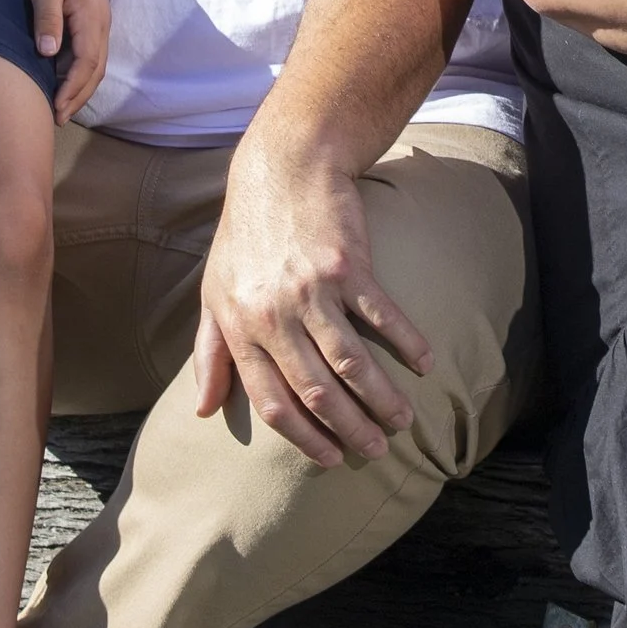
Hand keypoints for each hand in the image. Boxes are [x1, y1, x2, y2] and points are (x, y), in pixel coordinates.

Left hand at [28, 0, 108, 122]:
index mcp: (91, 18)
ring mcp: (98, 21)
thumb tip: (47, 53)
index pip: (86, 64)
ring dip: (80, 88)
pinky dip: (80, 74)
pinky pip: (90, 54)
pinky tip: (63, 80)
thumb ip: (47, 19)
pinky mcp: (91, 18)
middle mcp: (100, 24)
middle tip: (58, 119)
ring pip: (95, 65)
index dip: (71, 90)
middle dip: (78, 97)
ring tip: (61, 108)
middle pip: (95, 71)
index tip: (55, 109)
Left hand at [192, 129, 432, 467]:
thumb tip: (202, 410)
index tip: (329, 459)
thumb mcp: (214, 292)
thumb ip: (210, 353)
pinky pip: (382, 316)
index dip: (302, 436)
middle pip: (317, 390)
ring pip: (351, 363)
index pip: (272, 401)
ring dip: (381, 398)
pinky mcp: (347, 265)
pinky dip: (406, 343)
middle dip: (350, 429)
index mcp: (241, 327)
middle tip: (376, 451)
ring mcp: (312, 290)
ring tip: (403, 422)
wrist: (283, 168)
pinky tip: (424, 364)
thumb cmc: (246, 234)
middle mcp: (274, 315)